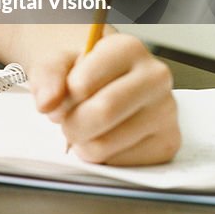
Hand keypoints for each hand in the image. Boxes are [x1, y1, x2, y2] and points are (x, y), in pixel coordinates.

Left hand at [29, 34, 179, 164]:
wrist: (106, 84)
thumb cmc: (82, 72)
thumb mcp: (58, 62)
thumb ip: (47, 76)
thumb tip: (48, 103)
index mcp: (128, 48)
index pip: (82, 85)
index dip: (64, 97)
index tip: (66, 94)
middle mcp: (155, 77)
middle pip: (101, 114)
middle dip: (71, 124)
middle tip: (67, 120)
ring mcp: (167, 113)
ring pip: (107, 145)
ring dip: (83, 143)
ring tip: (87, 127)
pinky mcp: (167, 144)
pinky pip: (122, 164)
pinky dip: (104, 158)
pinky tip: (107, 138)